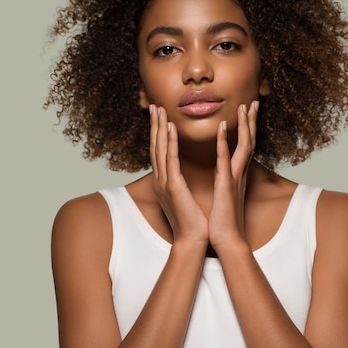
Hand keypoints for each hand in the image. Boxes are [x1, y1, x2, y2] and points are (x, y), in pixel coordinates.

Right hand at [149, 105, 208, 245]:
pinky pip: (171, 159)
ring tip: (160, 110)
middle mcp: (161, 180)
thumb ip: (178, 185)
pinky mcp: (173, 186)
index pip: (159, 153)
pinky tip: (169, 128)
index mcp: (164, 183)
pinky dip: (169, 142)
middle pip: (155, 147)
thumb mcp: (182, 199)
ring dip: (159, 128)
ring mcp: (165, 183)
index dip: (158, 134)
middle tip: (154, 107)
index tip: (159, 117)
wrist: (193, 240)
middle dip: (155, 126)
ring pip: (160, 149)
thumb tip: (178, 178)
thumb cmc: (192, 222)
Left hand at [208, 100, 258, 251]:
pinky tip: (221, 127)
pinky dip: (223, 143)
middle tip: (254, 101)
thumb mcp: (225, 195)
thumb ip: (226, 181)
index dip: (248, 128)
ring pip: (243, 146)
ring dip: (244, 126)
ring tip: (243, 107)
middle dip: (251, 121)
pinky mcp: (226, 185)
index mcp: (237, 175)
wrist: (227, 241)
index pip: (245, 146)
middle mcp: (239, 174)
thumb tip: (224, 173)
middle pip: (249, 141)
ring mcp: (234, 178)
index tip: (248, 110)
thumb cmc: (224, 221)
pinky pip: (225, 160)